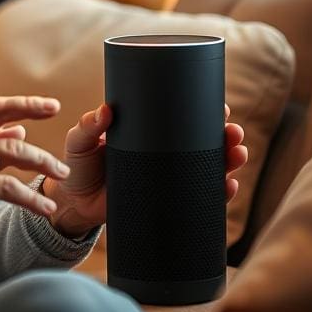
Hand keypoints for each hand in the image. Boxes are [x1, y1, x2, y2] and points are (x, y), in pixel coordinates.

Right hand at [0, 96, 69, 271]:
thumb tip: (18, 132)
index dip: (25, 105)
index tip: (51, 106)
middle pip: (5, 120)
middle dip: (39, 125)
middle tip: (63, 139)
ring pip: (12, 154)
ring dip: (42, 163)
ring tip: (61, 175)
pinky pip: (6, 189)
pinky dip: (31, 198)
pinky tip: (45, 208)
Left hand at [42, 103, 248, 238]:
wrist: (74, 205)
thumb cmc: (77, 167)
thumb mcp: (79, 142)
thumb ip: (88, 127)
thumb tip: (105, 110)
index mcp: (146, 133)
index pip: (180, 118)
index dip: (203, 111)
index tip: (220, 106)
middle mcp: (162, 154)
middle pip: (203, 142)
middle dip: (225, 136)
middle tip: (232, 132)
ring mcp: (167, 178)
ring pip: (207, 167)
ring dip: (228, 161)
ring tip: (237, 155)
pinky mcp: (166, 201)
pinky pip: (198, 197)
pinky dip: (216, 192)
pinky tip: (228, 187)